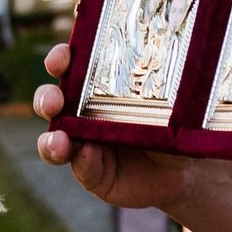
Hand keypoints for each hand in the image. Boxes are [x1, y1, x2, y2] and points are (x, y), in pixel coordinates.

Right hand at [33, 42, 190, 210]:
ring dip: (50, 139)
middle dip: (46, 98)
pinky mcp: (90, 172)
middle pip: (52, 101)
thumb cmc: (176, 124)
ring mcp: (83, 144)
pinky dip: (83, 162)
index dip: (60, 59)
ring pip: (53, 139)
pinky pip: (80, 167)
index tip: (61, 59)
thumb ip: (163, 87)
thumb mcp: (171, 101)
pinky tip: (90, 156)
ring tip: (59, 141)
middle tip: (53, 102)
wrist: (184, 170)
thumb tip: (161, 66)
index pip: (71, 66)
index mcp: (97, 85)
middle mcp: (83, 112)